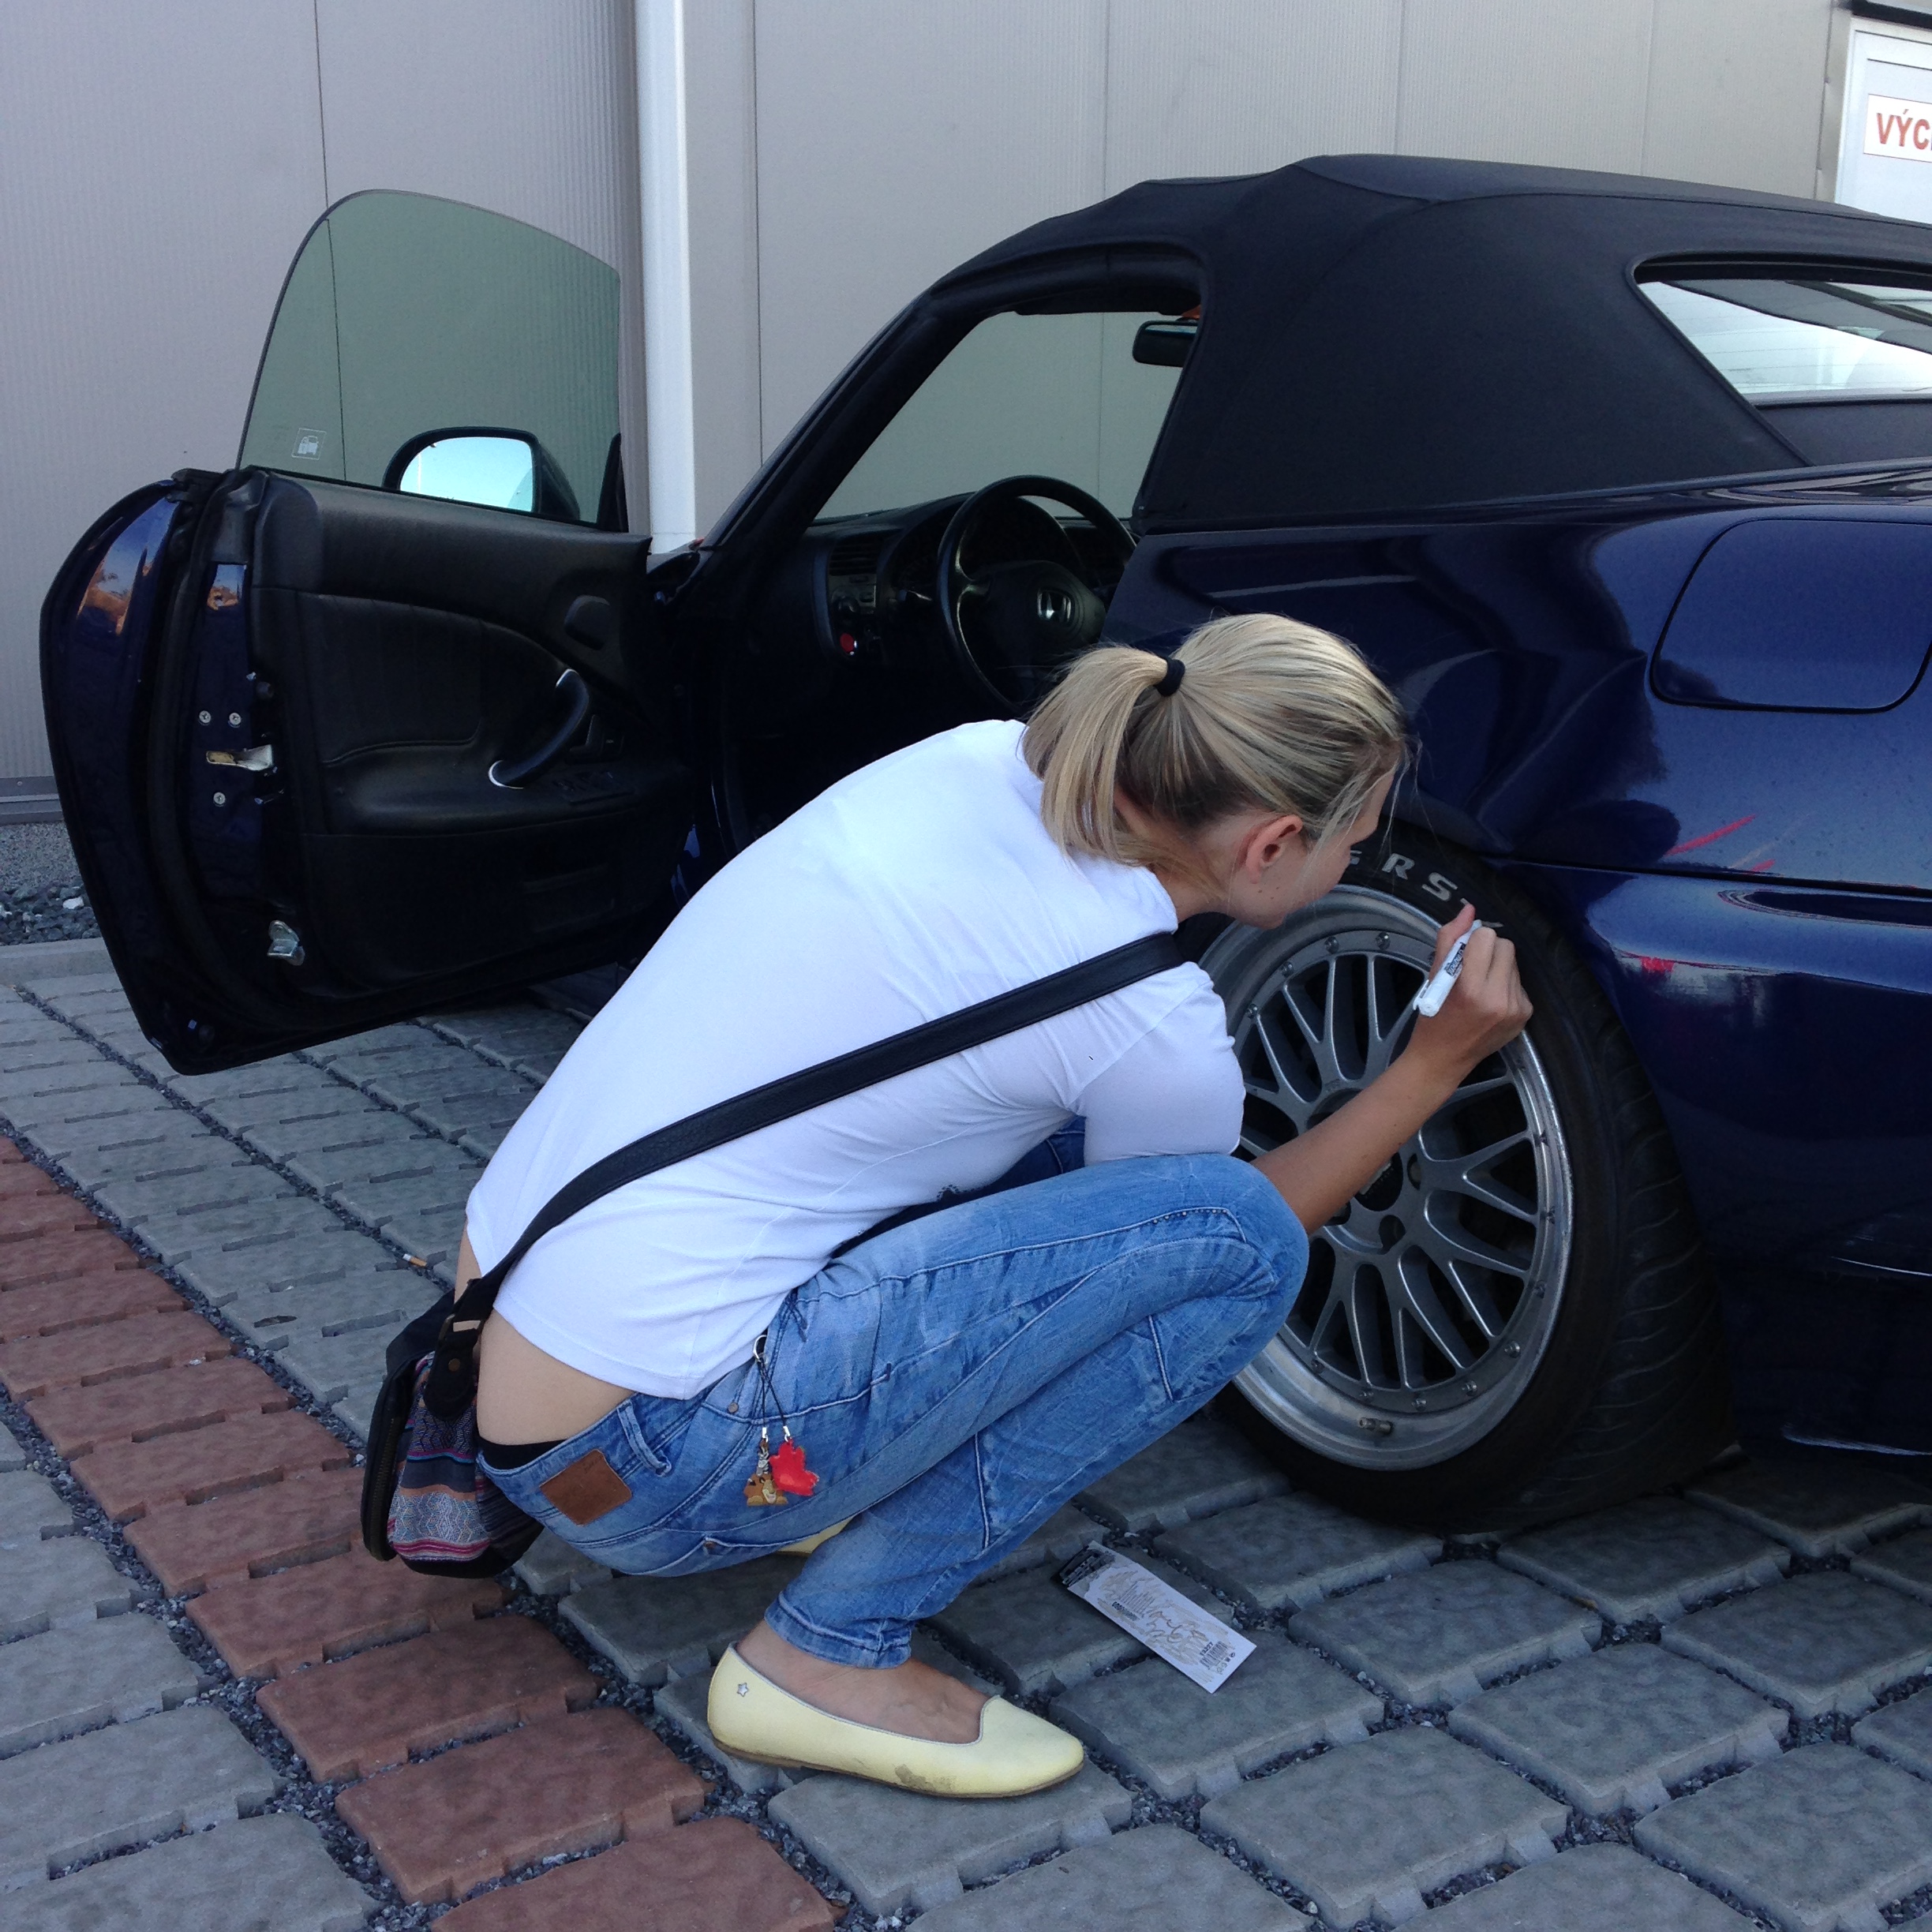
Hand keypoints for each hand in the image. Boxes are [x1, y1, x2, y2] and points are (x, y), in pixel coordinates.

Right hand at [1406, 904, 1532, 1081]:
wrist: (1444, 1059)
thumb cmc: (1433, 1017)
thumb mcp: (1433, 976)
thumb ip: (1449, 939)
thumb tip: (1469, 910)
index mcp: (1471, 987)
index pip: (1486, 937)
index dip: (1472, 942)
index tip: (1462, 957)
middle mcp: (1498, 998)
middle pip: (1505, 946)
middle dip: (1488, 952)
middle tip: (1472, 970)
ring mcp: (1515, 1008)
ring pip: (1514, 963)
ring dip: (1498, 967)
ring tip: (1480, 987)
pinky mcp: (1525, 1014)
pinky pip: (1520, 982)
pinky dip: (1506, 985)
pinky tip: (1491, 1000)